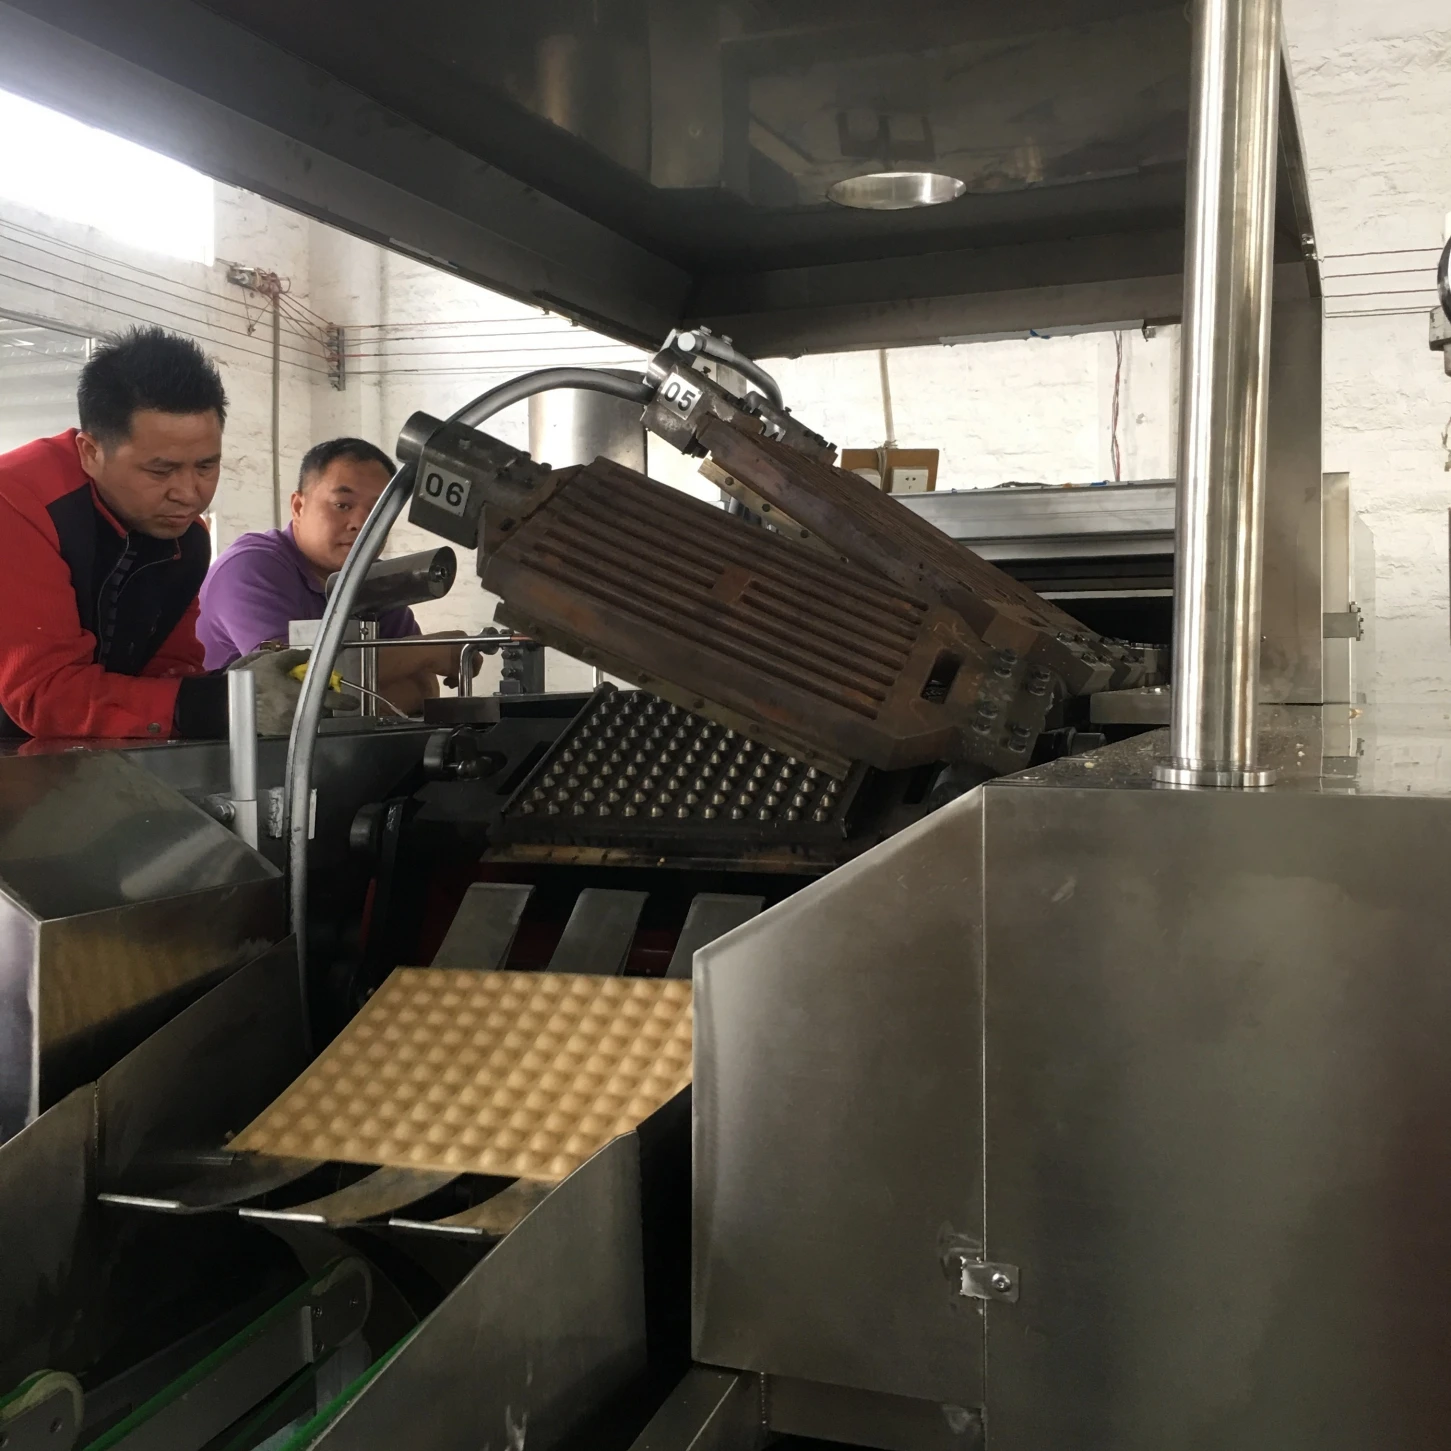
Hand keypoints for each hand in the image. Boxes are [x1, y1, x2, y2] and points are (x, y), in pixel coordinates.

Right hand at [229, 647, 357, 734]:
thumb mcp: (270, 661)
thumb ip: (293, 657)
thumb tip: (309, 655)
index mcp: (295, 697)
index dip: (344, 701)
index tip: (353, 702)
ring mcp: (287, 726)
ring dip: (308, 708)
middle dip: (322, 701)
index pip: (329, 701)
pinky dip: (295, 715)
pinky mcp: (279, 733)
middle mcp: (294, 715)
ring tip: (294, 697)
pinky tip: (284, 706)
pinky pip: (295, 724)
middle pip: (320, 710)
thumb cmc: (248, 681)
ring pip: (308, 718)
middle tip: (315, 691)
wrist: (224, 703)